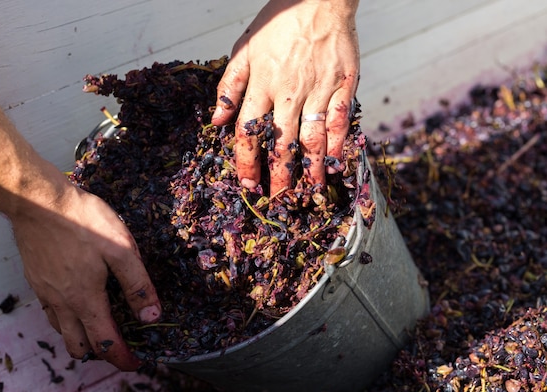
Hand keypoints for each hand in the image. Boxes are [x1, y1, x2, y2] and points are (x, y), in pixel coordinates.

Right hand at [10, 184, 160, 370]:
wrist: (37, 200)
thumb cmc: (82, 220)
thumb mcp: (120, 248)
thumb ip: (137, 284)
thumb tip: (151, 316)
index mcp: (85, 299)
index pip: (105, 342)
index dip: (121, 358)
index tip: (135, 364)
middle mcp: (61, 302)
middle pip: (78, 346)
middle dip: (100, 353)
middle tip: (119, 345)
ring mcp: (44, 292)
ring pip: (62, 331)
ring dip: (81, 338)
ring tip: (100, 326)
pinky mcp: (35, 279)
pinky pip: (50, 312)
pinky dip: (66, 319)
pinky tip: (76, 303)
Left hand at [211, 0, 359, 195]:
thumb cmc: (279, 21)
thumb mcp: (244, 48)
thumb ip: (230, 85)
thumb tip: (216, 119)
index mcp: (262, 84)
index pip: (249, 132)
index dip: (247, 161)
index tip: (247, 183)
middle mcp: (289, 92)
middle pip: (282, 143)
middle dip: (279, 176)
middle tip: (278, 200)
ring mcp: (319, 89)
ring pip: (314, 138)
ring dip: (310, 169)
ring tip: (309, 194)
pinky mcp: (344, 84)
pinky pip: (341, 120)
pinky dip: (339, 144)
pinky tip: (336, 164)